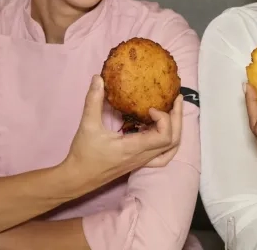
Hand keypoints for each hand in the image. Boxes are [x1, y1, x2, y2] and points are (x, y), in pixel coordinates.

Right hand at [65, 75, 182, 186]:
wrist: (79, 177)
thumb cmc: (84, 154)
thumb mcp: (87, 125)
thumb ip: (93, 101)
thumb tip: (98, 78)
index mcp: (134, 148)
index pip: (164, 136)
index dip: (164, 119)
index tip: (151, 107)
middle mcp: (143, 156)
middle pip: (173, 140)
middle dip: (177, 117)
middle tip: (176, 99)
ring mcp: (143, 161)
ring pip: (170, 148)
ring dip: (175, 129)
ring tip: (173, 111)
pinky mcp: (139, 163)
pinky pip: (162, 156)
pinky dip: (169, 143)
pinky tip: (164, 132)